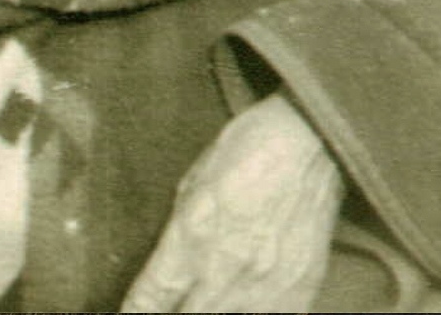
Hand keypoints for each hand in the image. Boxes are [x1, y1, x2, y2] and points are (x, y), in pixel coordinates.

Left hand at [121, 91, 344, 312]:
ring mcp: (262, 289)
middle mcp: (222, 271)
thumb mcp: (194, 181)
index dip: (136, 311)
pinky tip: (246, 307)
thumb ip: (180, 228)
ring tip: (210, 302)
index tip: (131, 313)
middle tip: (173, 306)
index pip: (151, 297)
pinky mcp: (297, 295)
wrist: (308, 143)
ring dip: (212, 313)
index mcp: (191, 236)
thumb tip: (168, 261)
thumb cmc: (247, 149)